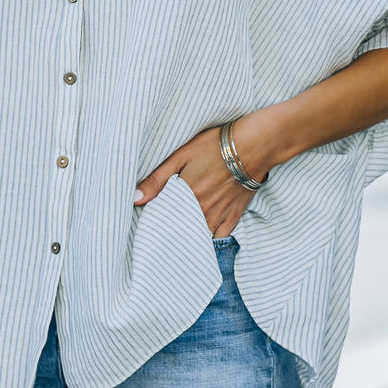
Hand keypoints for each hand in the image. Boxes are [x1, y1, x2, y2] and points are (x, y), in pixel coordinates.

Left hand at [132, 114, 272, 239]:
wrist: (253, 146)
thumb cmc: (213, 146)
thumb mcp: (180, 156)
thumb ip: (156, 180)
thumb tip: (134, 199)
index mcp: (184, 199)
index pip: (163, 221)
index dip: (154, 225)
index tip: (147, 227)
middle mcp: (201, 213)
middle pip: (179, 232)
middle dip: (169, 234)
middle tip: (160, 235)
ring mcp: (218, 217)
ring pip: (198, 238)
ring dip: (188, 239)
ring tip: (178, 240)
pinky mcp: (233, 217)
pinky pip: (219, 238)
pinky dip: (208, 240)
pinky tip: (200, 240)